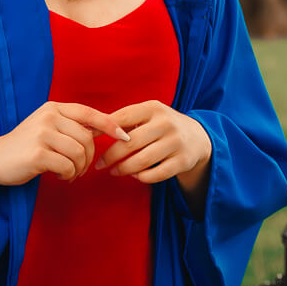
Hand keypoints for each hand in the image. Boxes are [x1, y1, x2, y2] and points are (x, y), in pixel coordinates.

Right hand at [0, 102, 129, 202]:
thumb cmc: (27, 146)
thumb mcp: (49, 127)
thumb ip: (73, 126)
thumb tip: (108, 128)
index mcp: (54, 107)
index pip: (90, 113)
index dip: (110, 124)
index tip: (124, 137)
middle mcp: (49, 116)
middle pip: (87, 138)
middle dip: (89, 157)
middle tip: (80, 169)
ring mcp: (42, 134)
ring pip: (79, 153)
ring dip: (79, 169)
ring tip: (70, 174)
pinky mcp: (37, 153)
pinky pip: (67, 166)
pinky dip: (68, 175)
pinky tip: (60, 176)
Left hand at [96, 100, 211, 190]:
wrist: (197, 137)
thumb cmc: (160, 126)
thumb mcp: (147, 115)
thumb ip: (123, 121)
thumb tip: (90, 130)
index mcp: (153, 108)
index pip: (123, 117)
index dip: (104, 129)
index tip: (89, 140)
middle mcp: (166, 123)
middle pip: (130, 143)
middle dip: (110, 156)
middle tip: (99, 164)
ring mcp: (176, 142)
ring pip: (141, 161)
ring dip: (123, 169)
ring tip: (113, 171)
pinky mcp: (182, 161)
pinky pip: (155, 174)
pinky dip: (141, 177)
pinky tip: (134, 175)